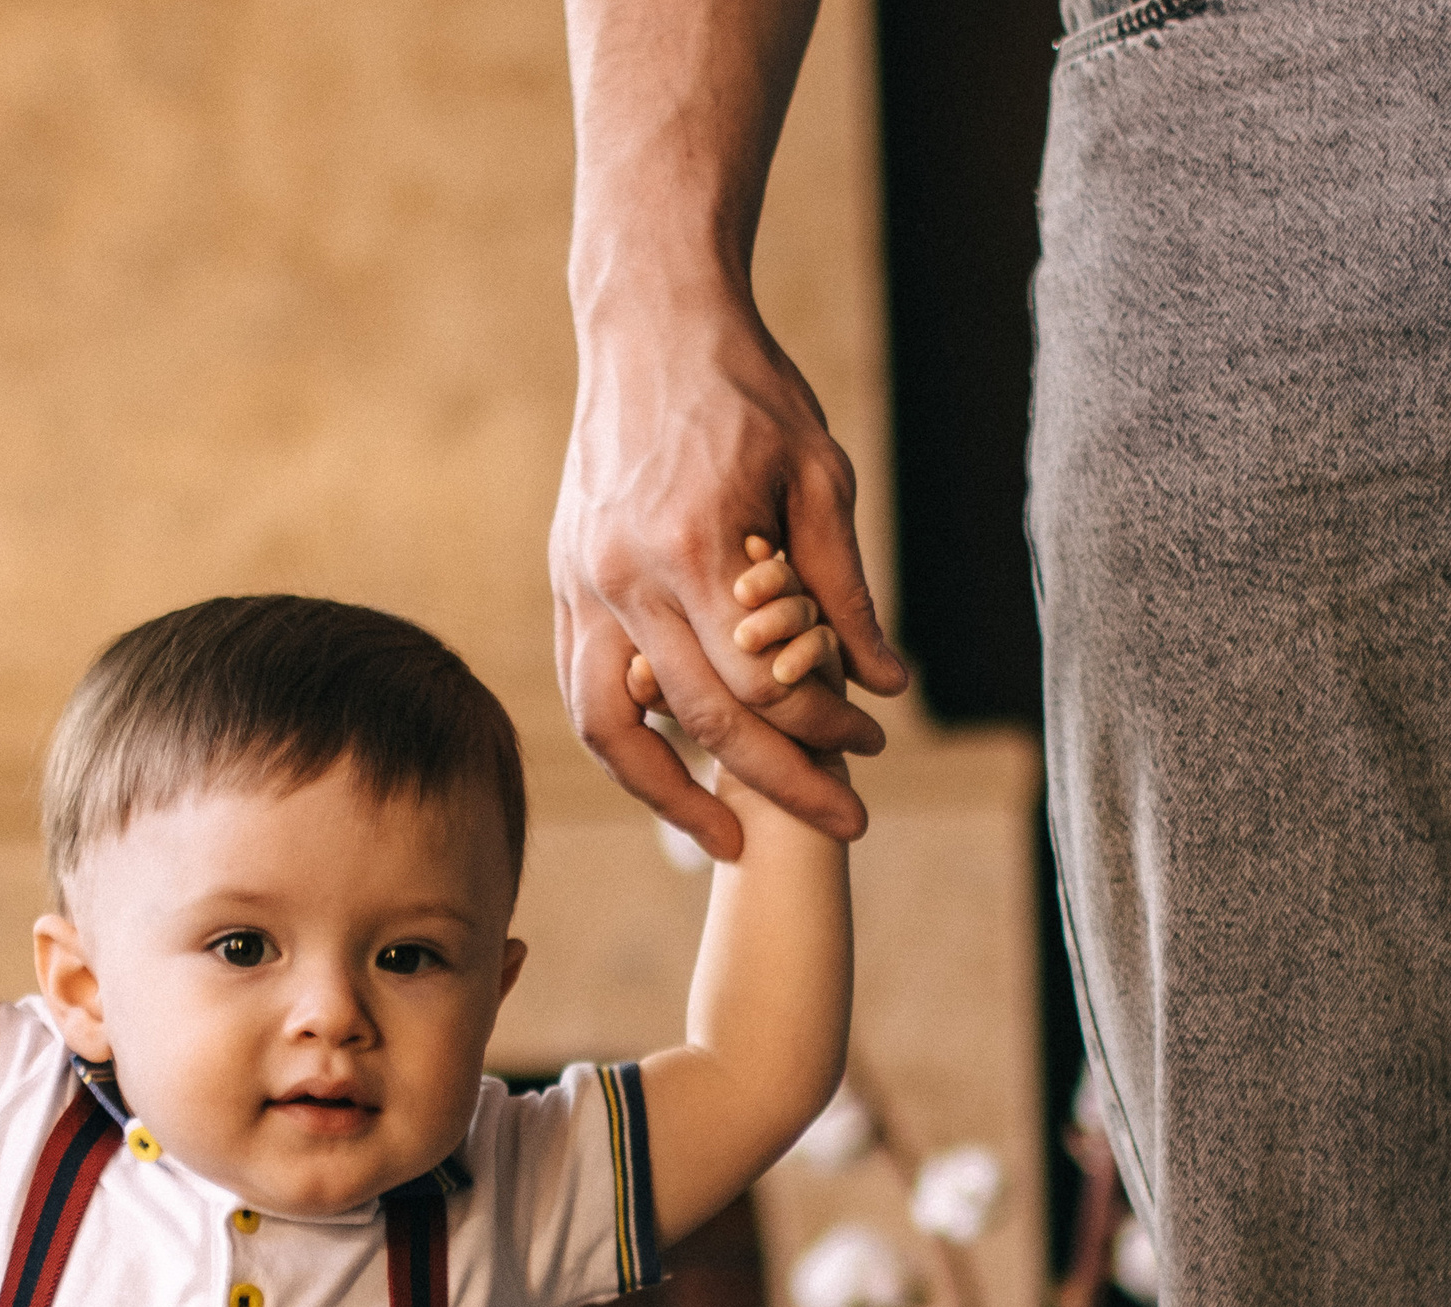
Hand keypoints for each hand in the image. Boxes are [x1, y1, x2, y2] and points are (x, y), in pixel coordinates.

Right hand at [552, 297, 901, 858]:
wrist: (649, 323)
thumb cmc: (746, 389)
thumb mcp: (818, 474)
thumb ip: (845, 588)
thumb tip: (885, 685)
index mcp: (693, 543)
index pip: (762, 679)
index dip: (823, 725)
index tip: (871, 742)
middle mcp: (625, 578)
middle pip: (702, 720)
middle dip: (780, 781)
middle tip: (844, 822)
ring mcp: (583, 587)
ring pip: (613, 733)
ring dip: (672, 799)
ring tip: (732, 840)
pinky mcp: (566, 588)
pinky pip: (585, 697)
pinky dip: (628, 750)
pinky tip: (675, 775)